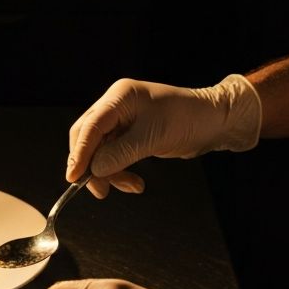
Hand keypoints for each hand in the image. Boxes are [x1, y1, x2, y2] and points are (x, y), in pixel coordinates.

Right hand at [66, 75, 260, 196]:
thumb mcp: (152, 137)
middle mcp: (116, 106)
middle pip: (88, 138)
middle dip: (92, 166)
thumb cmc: (188, 119)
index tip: (74, 178)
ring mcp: (122, 120)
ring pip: (100, 150)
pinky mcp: (130, 134)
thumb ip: (120, 154)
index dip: (79, 154)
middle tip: (99, 190)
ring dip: (110, 172)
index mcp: (119, 97)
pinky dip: (120, 171)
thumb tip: (94, 170)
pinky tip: (134, 182)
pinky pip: (113, 155)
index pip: (89, 126)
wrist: (214, 121)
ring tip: (130, 186)